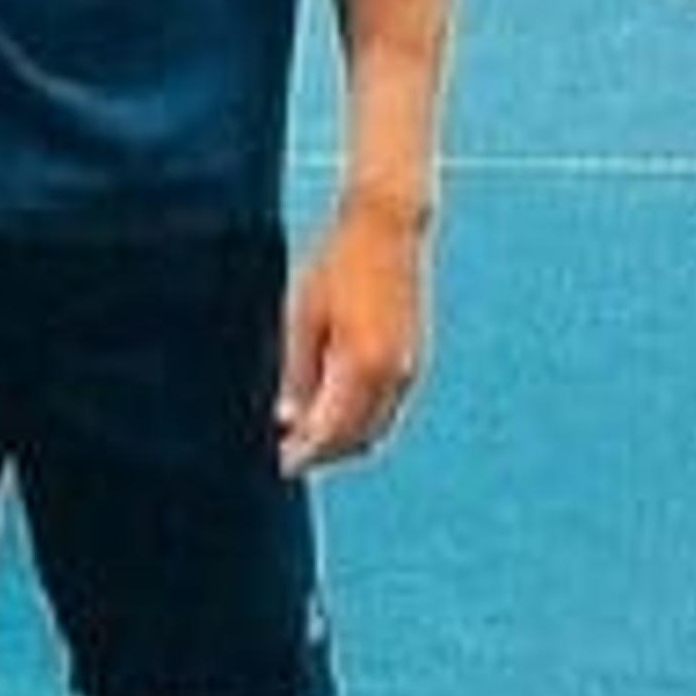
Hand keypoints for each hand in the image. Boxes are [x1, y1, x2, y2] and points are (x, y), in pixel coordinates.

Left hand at [274, 194, 428, 475]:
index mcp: (362, 364)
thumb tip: (288, 420)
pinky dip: (362, 421)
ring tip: (305, 438)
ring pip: (377, 427)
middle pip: (359, 438)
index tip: (281, 465)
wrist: (387, 230)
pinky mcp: (414, 360)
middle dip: (324, 453)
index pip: (333, 431)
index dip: (307, 453)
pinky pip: (388, 408)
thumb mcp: (303, 316)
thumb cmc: (335, 265)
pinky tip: (332, 412)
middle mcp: (393, 374)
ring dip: (344, 441)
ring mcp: (409, 368)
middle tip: (289, 455)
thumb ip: (298, 372)